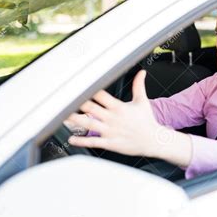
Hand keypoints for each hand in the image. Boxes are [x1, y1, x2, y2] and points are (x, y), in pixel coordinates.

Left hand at [67, 70, 191, 166]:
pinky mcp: (110, 143)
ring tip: (62, 116)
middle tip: (64, 99)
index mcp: (119, 107)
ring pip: (89, 125)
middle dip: (77, 104)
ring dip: (75, 120)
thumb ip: (139, 86)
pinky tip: (71, 139)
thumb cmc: (147, 121)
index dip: (89, 89)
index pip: (101, 95)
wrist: (154, 140)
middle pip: (91, 108)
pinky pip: (94, 142)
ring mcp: (111, 131)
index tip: (78, 84)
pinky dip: (82, 141)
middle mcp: (113, 118)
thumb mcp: (143, 101)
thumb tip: (141, 72)